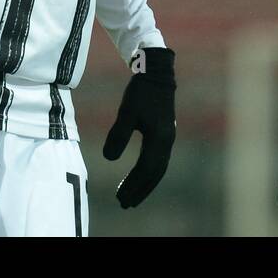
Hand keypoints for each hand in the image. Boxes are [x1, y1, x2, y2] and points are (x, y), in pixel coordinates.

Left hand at [103, 46, 175, 207]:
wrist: (157, 73)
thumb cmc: (141, 92)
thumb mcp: (127, 112)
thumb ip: (118, 135)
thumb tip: (108, 159)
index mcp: (159, 139)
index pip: (145, 170)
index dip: (133, 186)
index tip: (120, 199)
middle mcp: (167, 142)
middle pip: (154, 174)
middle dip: (139, 190)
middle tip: (124, 204)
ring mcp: (168, 138)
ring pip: (158, 168)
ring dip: (145, 183)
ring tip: (130, 194)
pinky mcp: (165, 133)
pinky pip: (158, 160)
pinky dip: (149, 172)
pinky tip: (138, 174)